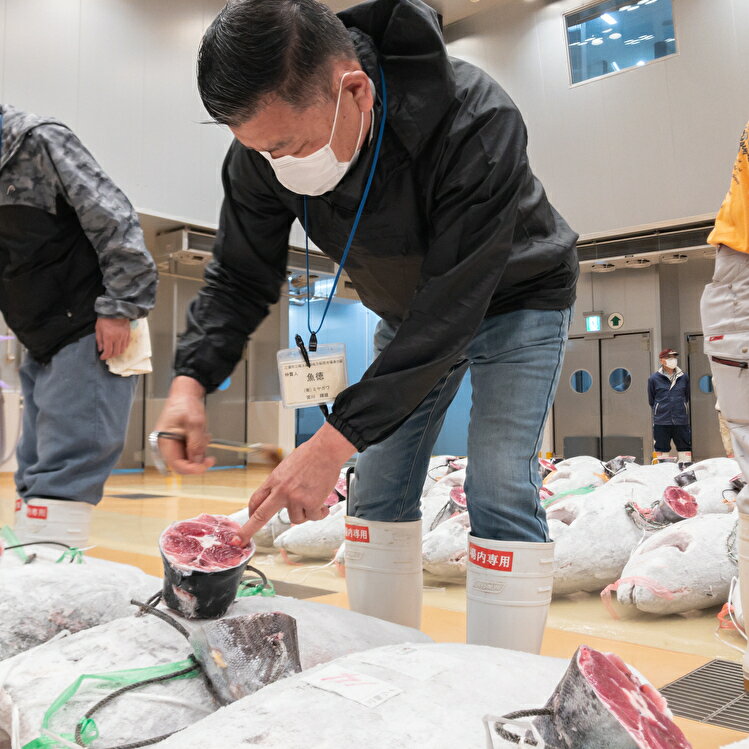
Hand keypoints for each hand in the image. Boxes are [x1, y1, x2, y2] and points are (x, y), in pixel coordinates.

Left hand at [96, 317, 130, 359]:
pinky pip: (126, 344)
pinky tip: (118, 346)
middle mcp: (117, 338)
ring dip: (117, 352)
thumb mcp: (98, 329)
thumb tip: (100, 349)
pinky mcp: (128, 334)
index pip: (108, 351)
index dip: (104, 356)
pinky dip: (122, 347)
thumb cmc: (105, 319)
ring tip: (113, 351)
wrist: (115, 311)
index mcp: (108, 337)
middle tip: (107, 355)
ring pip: (122, 350)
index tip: (102, 357)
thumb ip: (99, 340)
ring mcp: (124, 336)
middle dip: (111, 356)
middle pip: (116, 352)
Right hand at [153, 376, 215, 473]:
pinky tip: (202, 435)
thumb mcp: (195, 423)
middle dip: (198, 461)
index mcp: (164, 441)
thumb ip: (196, 443)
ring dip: (199, 452)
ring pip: (188, 459)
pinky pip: (191, 452)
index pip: (176, 465)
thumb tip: (198, 461)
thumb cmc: (185, 404)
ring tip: (203, 436)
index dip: (192, 469)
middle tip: (211, 457)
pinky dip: (199, 447)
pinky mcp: (179, 443)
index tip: (205, 466)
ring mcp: (173, 445)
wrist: (185, 394)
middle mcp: (166, 446)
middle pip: (182, 465)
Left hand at [233, 422, 355, 545]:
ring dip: (305, 513)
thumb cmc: (310, 455)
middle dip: (247, 531)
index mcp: (274, 480)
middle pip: (260, 516)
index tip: (249, 519)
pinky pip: (313, 517)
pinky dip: (320, 513)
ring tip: (314, 499)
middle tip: (240, 540)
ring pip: (296, 519)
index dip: (251, 513)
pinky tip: (323, 506)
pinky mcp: (311, 503)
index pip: (256, 500)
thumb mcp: (287, 467)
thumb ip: (281, 484)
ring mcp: (295, 498)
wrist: (326, 450)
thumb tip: (281, 499)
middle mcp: (281, 491)